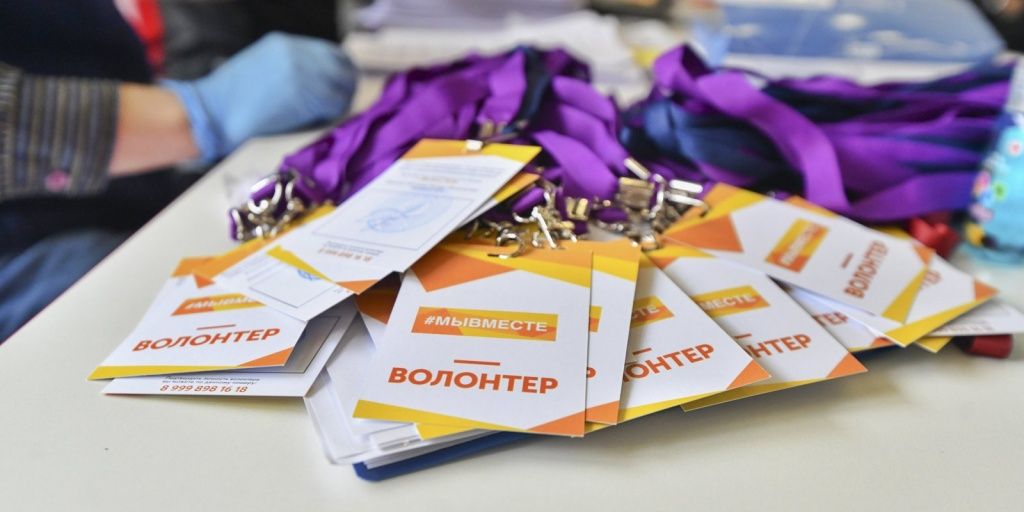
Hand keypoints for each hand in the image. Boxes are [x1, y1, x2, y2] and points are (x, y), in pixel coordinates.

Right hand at [163, 32, 356, 163]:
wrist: (211, 113)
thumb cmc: (230, 98)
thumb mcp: (261, 66)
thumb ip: (290, 67)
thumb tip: (320, 79)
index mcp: (285, 44)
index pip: (331, 52)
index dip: (341, 70)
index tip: (341, 85)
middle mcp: (297, 54)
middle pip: (342, 68)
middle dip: (346, 87)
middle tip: (342, 103)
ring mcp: (302, 74)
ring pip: (341, 88)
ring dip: (340, 102)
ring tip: (329, 114)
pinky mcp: (304, 96)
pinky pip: (333, 104)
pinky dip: (332, 113)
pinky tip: (321, 120)